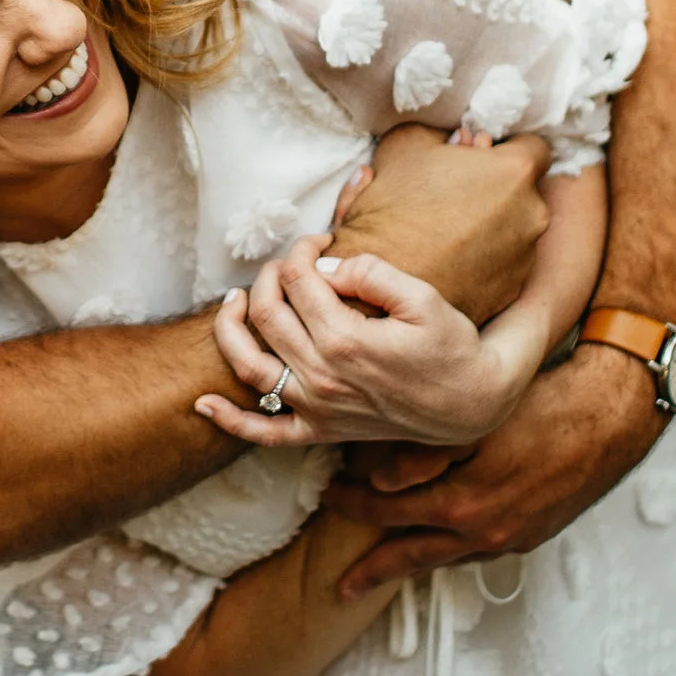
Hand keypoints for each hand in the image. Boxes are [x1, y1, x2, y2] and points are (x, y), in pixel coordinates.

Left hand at [197, 241, 517, 449]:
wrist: (472, 404)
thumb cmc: (452, 346)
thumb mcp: (422, 297)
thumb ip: (370, 273)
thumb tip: (324, 266)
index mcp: (345, 340)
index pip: (298, 280)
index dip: (301, 251)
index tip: (318, 242)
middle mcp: (321, 377)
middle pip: (267, 313)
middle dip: (271, 276)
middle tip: (290, 264)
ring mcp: (316, 409)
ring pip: (249, 366)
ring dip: (231, 329)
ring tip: (235, 301)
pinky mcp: (319, 431)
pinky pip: (263, 433)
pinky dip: (229, 421)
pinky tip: (204, 403)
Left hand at [319, 341, 661, 589]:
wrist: (611, 416)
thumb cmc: (546, 406)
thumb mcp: (477, 421)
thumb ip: (423, 453)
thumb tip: (379, 480)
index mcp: (466, 505)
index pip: (391, 514)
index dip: (354, 505)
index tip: (328, 497)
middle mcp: (487, 533)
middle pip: (415, 557)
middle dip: (375, 568)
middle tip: (344, 582)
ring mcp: (512, 538)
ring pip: (448, 560)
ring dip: (413, 565)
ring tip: (385, 574)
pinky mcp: (532, 534)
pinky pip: (477, 554)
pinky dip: (451, 552)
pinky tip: (441, 546)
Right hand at [329, 127, 549, 326]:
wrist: (380, 281)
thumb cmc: (391, 209)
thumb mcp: (406, 147)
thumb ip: (445, 134)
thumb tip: (462, 138)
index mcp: (515, 171)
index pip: (534, 146)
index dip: (507, 149)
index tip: (484, 158)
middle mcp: (533, 213)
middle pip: (525, 190)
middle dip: (498, 189)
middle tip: (459, 193)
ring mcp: (525, 255)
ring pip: (517, 229)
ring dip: (494, 225)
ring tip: (450, 230)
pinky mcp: (511, 289)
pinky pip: (506, 264)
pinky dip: (487, 259)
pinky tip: (452, 258)